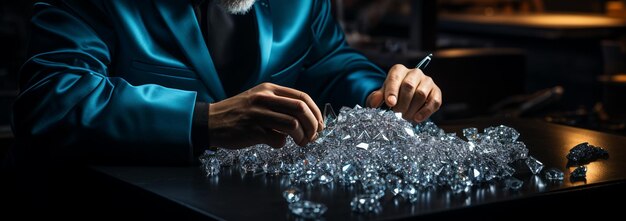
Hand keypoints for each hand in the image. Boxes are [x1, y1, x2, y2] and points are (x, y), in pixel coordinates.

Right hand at [208, 83, 323, 148]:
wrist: (210, 121)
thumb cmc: (239, 113)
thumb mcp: (259, 99)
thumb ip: (280, 103)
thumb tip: (307, 118)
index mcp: (269, 89)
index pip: (303, 96)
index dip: (316, 112)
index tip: (320, 124)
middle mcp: (265, 98)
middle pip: (301, 109)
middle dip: (313, 125)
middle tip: (313, 136)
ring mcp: (258, 114)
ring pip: (292, 124)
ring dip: (302, 137)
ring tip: (299, 142)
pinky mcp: (252, 130)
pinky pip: (277, 139)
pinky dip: (281, 144)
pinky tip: (275, 143)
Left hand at [366, 64, 441, 121]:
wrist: (404, 99)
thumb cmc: (391, 96)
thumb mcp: (380, 96)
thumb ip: (376, 98)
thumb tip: (375, 103)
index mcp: (398, 70)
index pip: (395, 78)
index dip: (392, 91)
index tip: (390, 103)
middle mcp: (414, 73)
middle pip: (409, 86)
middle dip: (402, 103)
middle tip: (397, 114)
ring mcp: (427, 81)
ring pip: (421, 94)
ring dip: (412, 109)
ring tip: (405, 117)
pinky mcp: (436, 91)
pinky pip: (434, 102)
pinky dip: (425, 112)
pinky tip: (417, 119)